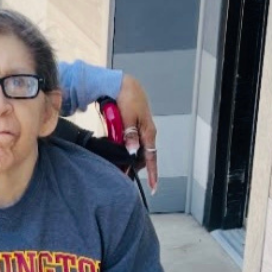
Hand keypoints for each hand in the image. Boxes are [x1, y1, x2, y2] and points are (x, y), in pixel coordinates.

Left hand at [115, 75, 157, 192]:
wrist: (124, 84)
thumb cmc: (128, 98)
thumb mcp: (128, 117)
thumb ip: (130, 135)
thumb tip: (133, 151)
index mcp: (148, 132)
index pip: (152, 157)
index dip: (152, 173)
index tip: (153, 186)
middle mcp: (146, 133)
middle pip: (144, 156)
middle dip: (136, 166)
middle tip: (124, 175)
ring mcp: (140, 130)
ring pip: (137, 150)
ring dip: (129, 157)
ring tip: (119, 165)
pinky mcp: (133, 128)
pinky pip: (131, 142)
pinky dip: (126, 149)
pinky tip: (117, 151)